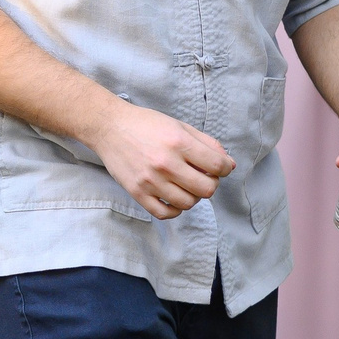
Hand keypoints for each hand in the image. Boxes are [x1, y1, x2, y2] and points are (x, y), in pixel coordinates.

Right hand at [86, 99, 232, 219]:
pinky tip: (174, 197)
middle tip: (203, 177)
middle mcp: (165, 163)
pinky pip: (164, 213)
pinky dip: (175, 209)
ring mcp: (150, 181)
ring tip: (187, 185)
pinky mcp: (137, 192)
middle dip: (211, 184)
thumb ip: (207, 143)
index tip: (219, 167)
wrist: (109, 127)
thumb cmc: (146, 125)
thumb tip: (229, 164)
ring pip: (188, 203)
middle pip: (206, 189)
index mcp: (178, 143)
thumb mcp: (179, 125)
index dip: (224, 168)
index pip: (217, 166)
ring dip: (193, 196)